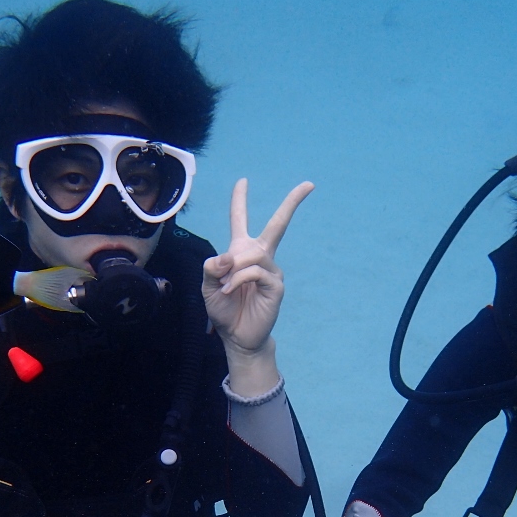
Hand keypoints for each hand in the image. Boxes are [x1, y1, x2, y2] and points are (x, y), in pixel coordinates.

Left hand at [203, 179, 313, 394]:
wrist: (236, 336)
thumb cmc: (223, 309)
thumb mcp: (208, 286)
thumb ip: (212, 267)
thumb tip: (228, 256)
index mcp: (241, 251)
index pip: (240, 220)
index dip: (239, 200)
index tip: (242, 181)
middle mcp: (259, 256)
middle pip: (277, 224)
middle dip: (292, 203)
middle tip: (309, 184)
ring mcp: (270, 270)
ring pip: (252, 254)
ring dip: (233, 269)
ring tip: (224, 287)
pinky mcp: (276, 285)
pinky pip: (255, 271)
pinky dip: (238, 279)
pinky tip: (230, 291)